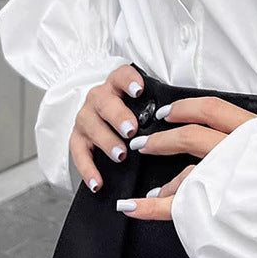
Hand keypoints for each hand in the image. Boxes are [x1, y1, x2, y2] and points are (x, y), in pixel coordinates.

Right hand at [69, 64, 146, 193]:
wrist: (106, 118)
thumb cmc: (132, 111)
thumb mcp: (141, 103)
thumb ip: (153, 107)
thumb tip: (179, 119)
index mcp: (117, 85)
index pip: (121, 75)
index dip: (129, 81)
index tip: (139, 90)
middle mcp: (99, 98)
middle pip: (104, 101)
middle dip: (118, 116)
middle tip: (131, 130)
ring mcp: (86, 117)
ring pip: (90, 124)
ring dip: (106, 140)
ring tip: (121, 155)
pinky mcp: (78, 137)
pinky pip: (78, 153)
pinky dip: (87, 169)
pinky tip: (98, 182)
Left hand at [116, 96, 256, 220]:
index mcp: (256, 131)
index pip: (213, 109)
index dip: (187, 108)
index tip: (168, 112)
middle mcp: (238, 150)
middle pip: (192, 136)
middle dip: (163, 139)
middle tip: (143, 142)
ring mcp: (228, 178)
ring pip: (186, 173)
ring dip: (163, 181)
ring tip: (148, 193)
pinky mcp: (218, 205)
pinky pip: (178, 206)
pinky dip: (149, 207)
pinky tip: (132, 207)